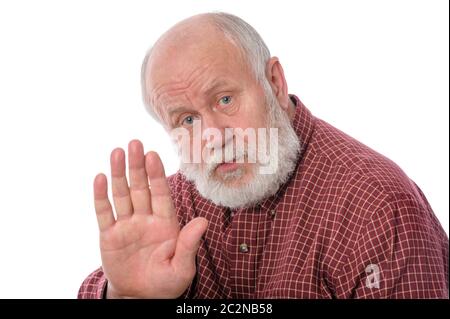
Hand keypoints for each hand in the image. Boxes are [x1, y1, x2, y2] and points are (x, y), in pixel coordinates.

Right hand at [93, 140, 207, 297]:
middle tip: (135, 143)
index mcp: (166, 223)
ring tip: (117, 152)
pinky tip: (100, 178)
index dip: (157, 174)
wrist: (142, 297)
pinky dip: (101, 196)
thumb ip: (189, 244)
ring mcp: (127, 225)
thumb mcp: (182, 267)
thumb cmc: (166, 283)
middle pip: (140, 188)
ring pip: (122, 195)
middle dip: (137, 166)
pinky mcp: (109, 236)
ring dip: (119, 174)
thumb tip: (203, 221)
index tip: (153, 155)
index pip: (161, 194)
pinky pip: (104, 213)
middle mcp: (145, 219)